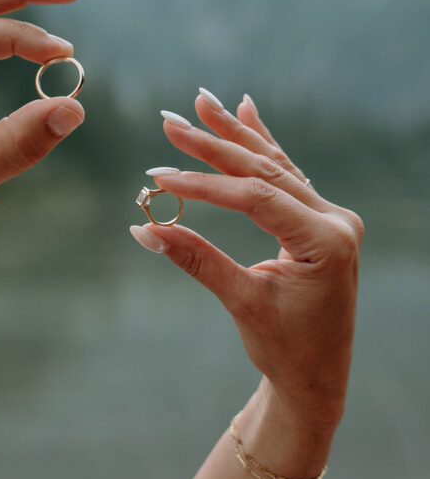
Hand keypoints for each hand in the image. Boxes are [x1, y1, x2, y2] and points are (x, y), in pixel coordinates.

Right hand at [133, 90, 363, 437]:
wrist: (317, 378)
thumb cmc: (285, 348)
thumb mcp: (242, 303)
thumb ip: (197, 260)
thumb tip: (143, 229)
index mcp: (326, 242)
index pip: (256, 198)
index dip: (204, 186)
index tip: (159, 176)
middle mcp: (334, 220)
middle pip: (265, 171)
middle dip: (214, 144)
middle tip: (169, 120)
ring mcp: (330, 216)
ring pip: (274, 165)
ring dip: (234, 134)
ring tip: (202, 100)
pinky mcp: (318, 219)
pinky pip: (285, 174)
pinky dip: (261, 144)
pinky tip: (245, 111)